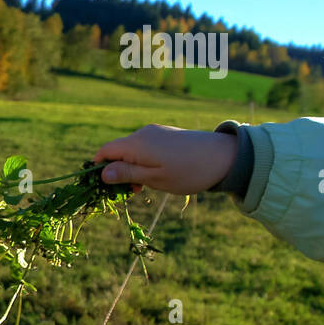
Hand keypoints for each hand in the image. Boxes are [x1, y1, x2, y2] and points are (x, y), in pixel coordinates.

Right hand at [92, 124, 236, 194]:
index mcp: (136, 144)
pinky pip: (145, 147)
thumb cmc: (188, 171)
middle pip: (118, 151)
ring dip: (132, 168)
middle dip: (117, 170)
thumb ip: (127, 174)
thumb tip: (102, 172)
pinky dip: (144, 161)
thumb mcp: (155, 178)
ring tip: (147, 186)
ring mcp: (155, 132)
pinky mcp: (166, 134)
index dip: (98, 167)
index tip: (102, 186)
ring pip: (132, 150)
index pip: (104, 151)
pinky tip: (158, 174)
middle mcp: (142, 134)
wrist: (225, 156)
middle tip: (132, 192)